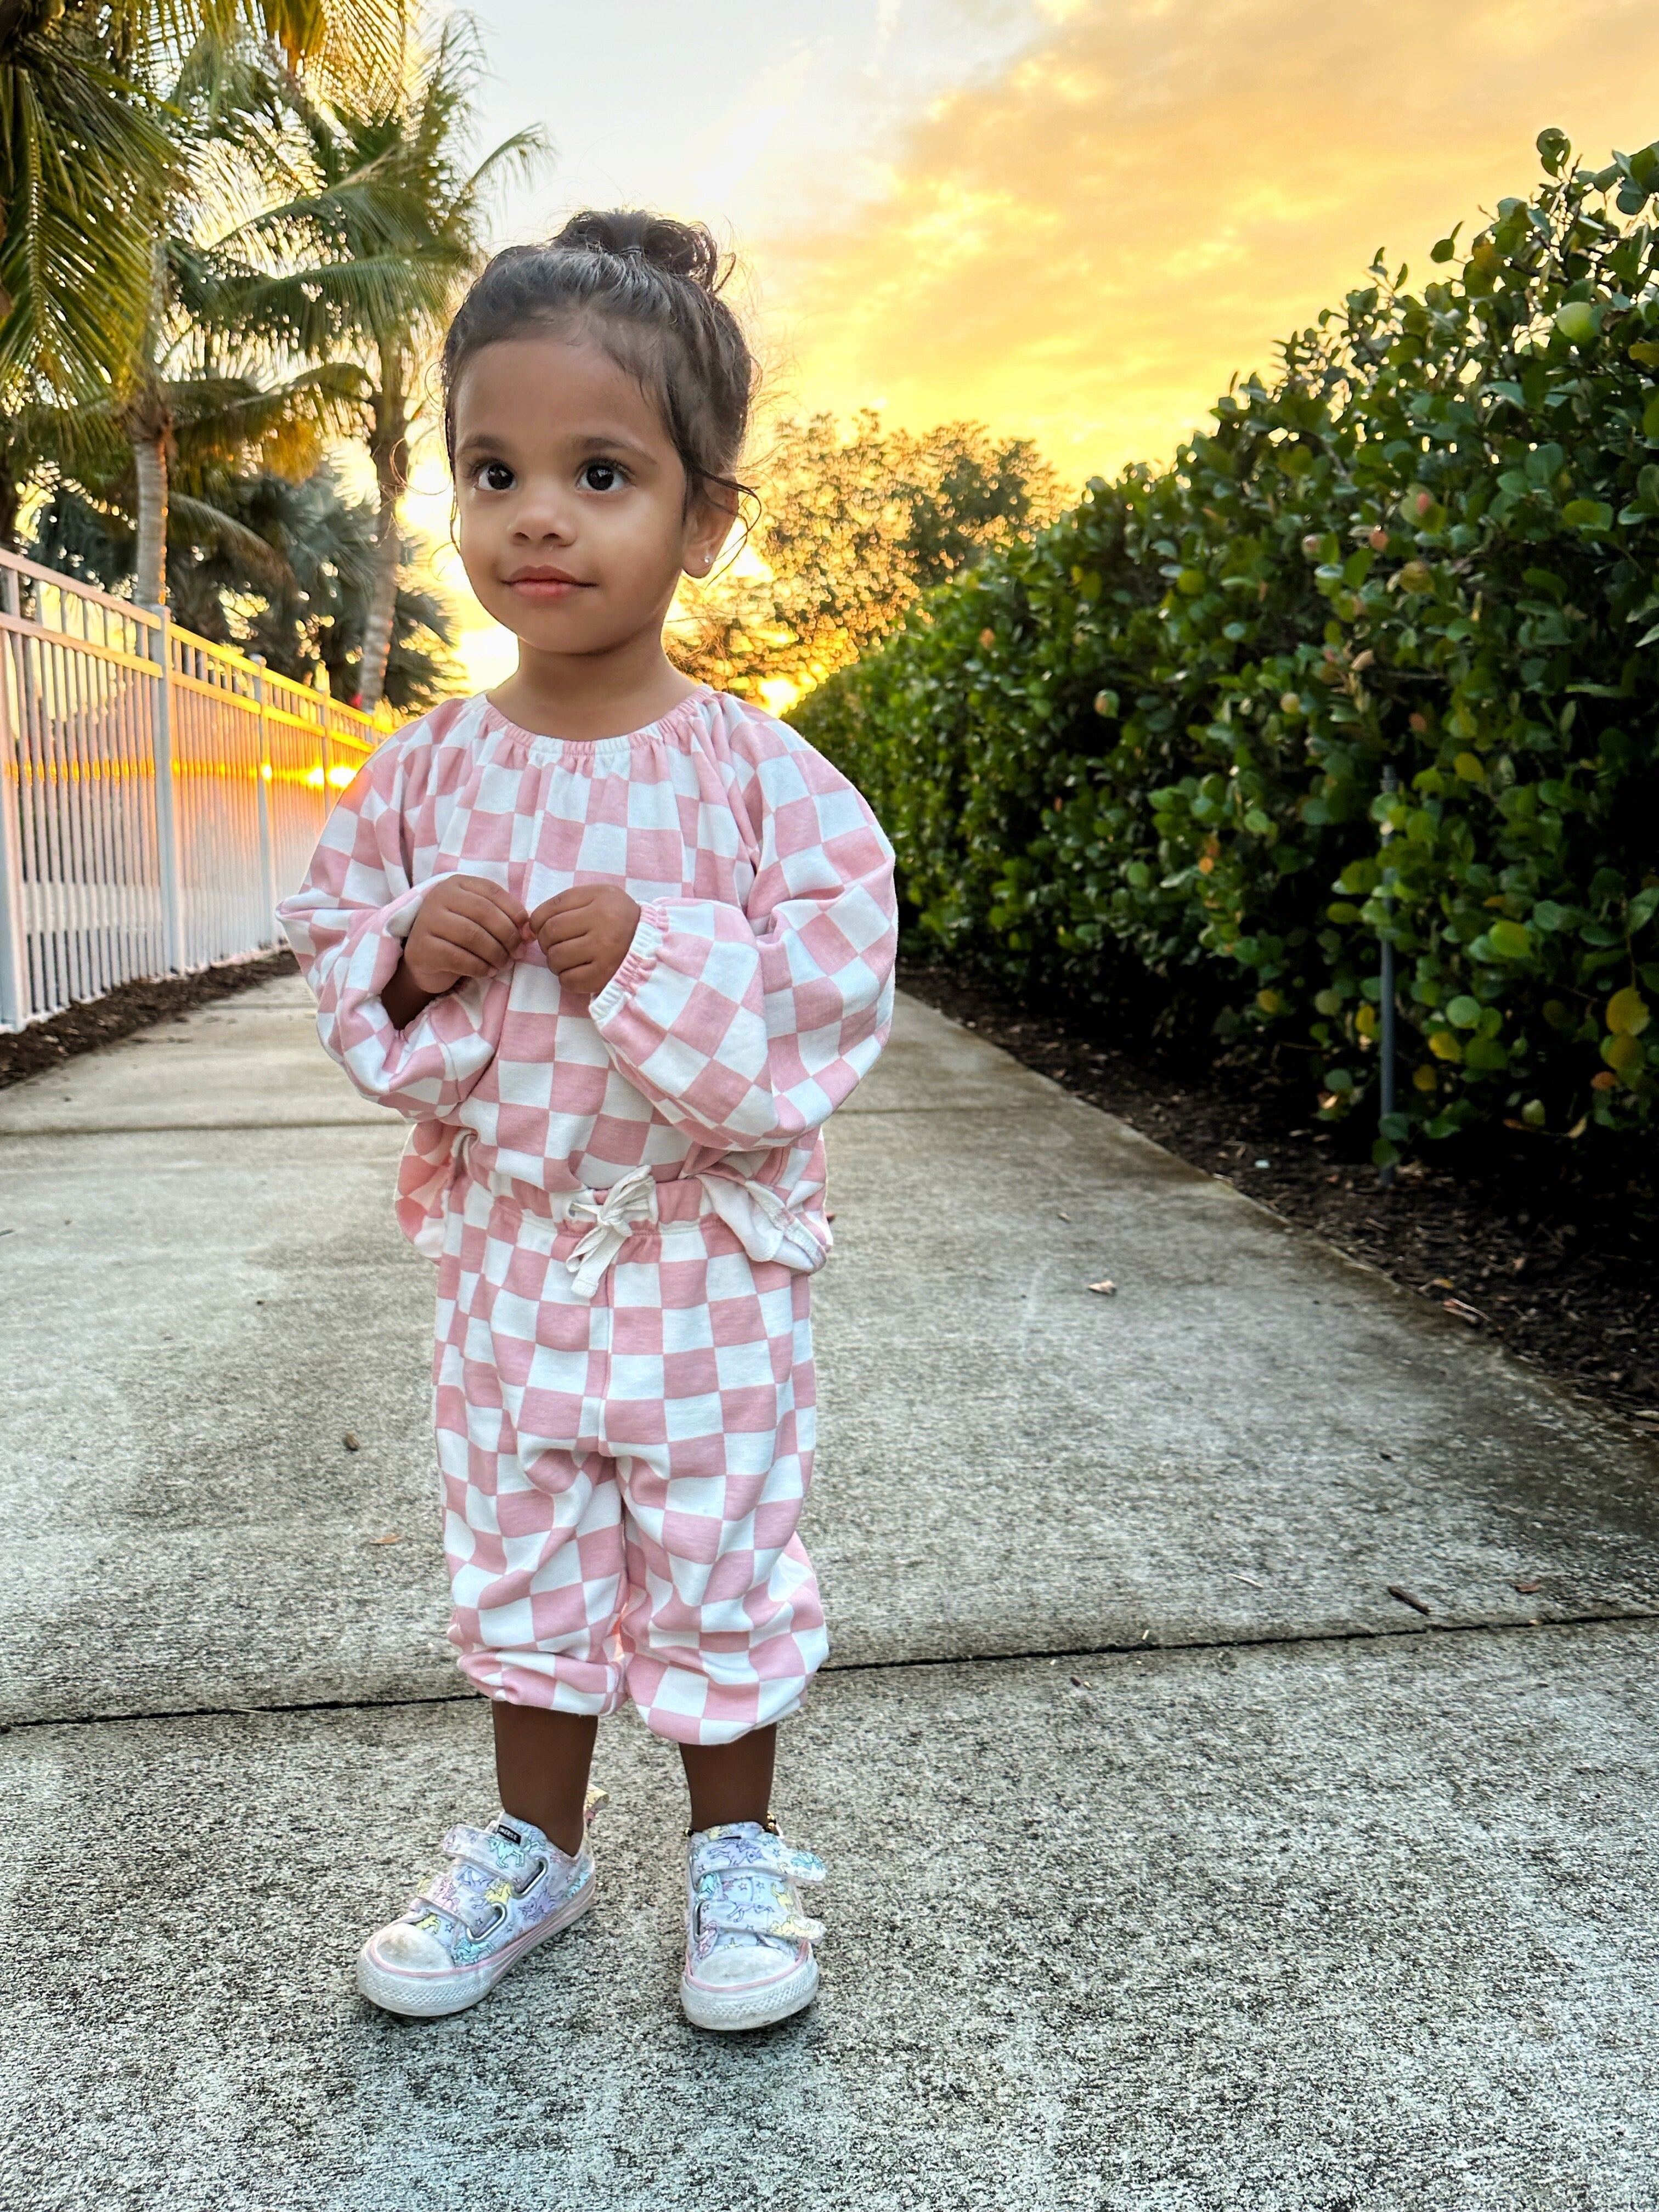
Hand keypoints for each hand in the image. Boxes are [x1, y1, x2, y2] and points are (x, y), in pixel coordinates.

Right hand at [401, 875, 527, 995]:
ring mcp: (427, 920)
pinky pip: (457, 957)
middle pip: (484, 912)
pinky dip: (479, 967)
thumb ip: (505, 918)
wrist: (426, 959)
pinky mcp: (422, 947)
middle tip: (518, 953)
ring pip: (472, 935)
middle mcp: (439, 896)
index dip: (515, 913)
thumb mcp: (481, 920)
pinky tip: (488, 972)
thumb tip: (529, 932)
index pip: (493, 892)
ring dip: (495, 953)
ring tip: (504, 964)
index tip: (527, 935)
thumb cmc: (460, 936)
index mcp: (457, 884)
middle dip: (507, 935)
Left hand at [529, 885, 640, 996]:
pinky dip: (567, 978)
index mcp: (599, 898)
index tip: (545, 929)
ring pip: (555, 959)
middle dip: (547, 943)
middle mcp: (603, 922)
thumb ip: (563, 905)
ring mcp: (605, 951)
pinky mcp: (605, 976)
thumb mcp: (598, 897)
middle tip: (560, 944)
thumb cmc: (618, 919)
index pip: (548, 911)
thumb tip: (527, 929)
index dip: (538, 923)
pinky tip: (580, 971)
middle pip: (550, 934)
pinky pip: (567, 980)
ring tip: (571, 958)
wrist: (653, 944)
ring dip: (556, 962)